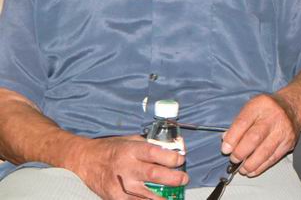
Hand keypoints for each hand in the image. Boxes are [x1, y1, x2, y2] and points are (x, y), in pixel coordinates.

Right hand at [69, 134, 186, 199]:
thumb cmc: (110, 149)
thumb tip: (174, 147)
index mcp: (131, 150)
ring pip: (145, 194)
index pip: (155, 153)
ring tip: (173, 196)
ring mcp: (119, 184)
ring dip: (162, 197)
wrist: (84, 160)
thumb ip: (151, 144)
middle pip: (154, 174)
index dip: (172, 157)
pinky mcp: (114, 197)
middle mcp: (126, 167)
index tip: (181, 159)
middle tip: (183, 179)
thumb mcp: (131, 140)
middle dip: (173, 178)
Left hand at [222, 93, 300, 176]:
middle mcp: (273, 116)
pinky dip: (261, 167)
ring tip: (242, 168)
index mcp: (260, 105)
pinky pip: (273, 158)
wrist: (294, 107)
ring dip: (250, 163)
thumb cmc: (268, 108)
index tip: (225, 149)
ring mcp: (283, 130)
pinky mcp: (289, 142)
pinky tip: (252, 170)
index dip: (232, 138)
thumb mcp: (251, 107)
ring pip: (265, 151)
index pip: (243, 122)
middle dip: (241, 152)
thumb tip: (226, 142)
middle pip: (254, 138)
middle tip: (234, 159)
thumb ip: (238, 123)